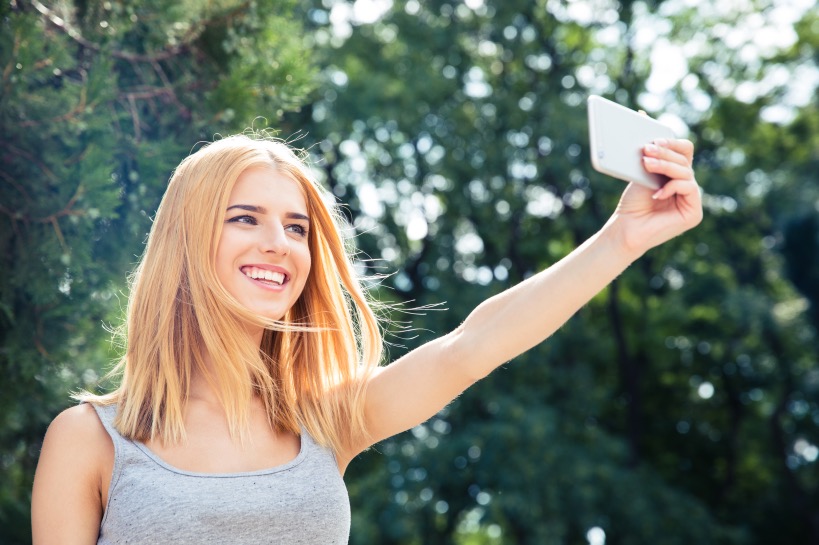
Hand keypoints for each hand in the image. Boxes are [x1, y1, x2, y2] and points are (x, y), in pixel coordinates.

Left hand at [606, 138, 702, 256]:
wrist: (626, 228)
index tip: (654, 139)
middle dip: (666, 153)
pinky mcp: (694, 213)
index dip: (672, 142)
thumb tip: (642, 114)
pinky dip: (672, 187)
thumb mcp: (640, 171)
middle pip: (685, 159)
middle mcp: (687, 184)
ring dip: (666, 166)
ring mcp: (692, 198)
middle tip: (647, 149)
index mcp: (677, 173)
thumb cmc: (632, 203)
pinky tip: (657, 192)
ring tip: (647, 164)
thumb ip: (648, 150)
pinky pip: (689, 188)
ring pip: (686, 171)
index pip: (684, 150)